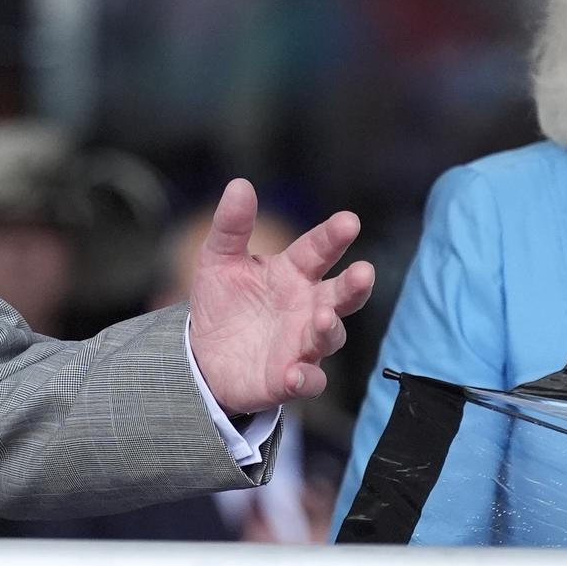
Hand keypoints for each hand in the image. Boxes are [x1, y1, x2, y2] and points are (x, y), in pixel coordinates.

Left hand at [186, 180, 374, 413]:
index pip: (318, 250)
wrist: (203, 355)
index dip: (333, 236)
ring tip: (322, 317)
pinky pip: (308, 381)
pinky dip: (307, 378)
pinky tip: (296, 374)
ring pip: (330, 336)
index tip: (349, 221)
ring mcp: (302, 343)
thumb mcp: (218, 259)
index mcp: (293, 272)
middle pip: (340, 295)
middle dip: (355, 285)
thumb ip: (232, 226)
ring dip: (329, 328)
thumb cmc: (223, 302)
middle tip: (363, 272)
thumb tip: (239, 184)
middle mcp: (307, 306)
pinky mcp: (289, 378)